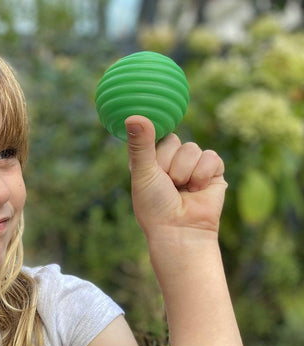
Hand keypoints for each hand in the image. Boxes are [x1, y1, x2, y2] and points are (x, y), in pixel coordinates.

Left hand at [125, 115, 226, 240]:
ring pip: (192, 148)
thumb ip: (141, 144)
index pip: (153, 135)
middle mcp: (170, 161)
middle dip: (168, 164)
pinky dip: (202, 175)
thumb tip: (133, 115)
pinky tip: (197, 190)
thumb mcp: (143, 172)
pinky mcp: (213, 171)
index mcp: (149, 160)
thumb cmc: (155, 206)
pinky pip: (211, 157)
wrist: (180, 230)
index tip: (151, 158)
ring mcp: (192, 165)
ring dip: (184, 172)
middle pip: (174, 140)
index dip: (153, 147)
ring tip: (181, 190)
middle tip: (166, 184)